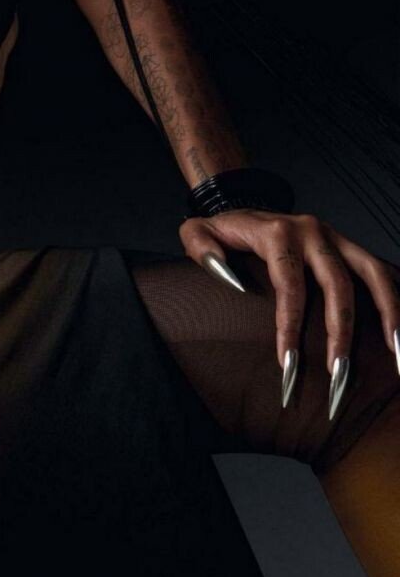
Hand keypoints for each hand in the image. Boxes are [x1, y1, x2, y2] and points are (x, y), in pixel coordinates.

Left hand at [180, 209, 399, 412]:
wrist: (246, 204)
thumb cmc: (223, 229)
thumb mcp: (197, 232)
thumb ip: (201, 248)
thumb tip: (226, 274)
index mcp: (277, 232)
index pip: (289, 285)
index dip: (290, 326)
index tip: (289, 363)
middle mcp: (313, 232)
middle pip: (337, 285)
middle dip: (341, 332)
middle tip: (339, 373)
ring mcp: (336, 238)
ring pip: (373, 274)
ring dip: (390, 314)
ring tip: (395, 354)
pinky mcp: (349, 246)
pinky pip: (381, 272)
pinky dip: (395, 299)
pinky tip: (397, 334)